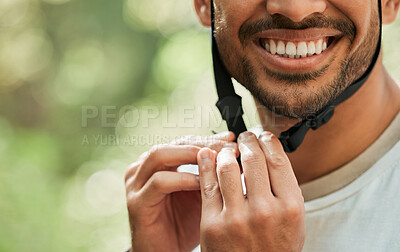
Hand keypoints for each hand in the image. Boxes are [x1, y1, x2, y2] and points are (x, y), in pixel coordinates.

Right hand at [125, 132, 237, 251]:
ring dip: (191, 155)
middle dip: (204, 144)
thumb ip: (212, 174)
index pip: (186, 141)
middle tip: (228, 149)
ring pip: (160, 155)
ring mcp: (136, 183)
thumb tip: (235, 154)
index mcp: (159, 163)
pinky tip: (201, 184)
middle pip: (174, 143)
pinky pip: (159, 182)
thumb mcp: (202, 193)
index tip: (232, 140)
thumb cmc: (185, 223)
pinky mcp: (136, 202)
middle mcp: (143, 168)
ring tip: (216, 161)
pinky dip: (182, 179)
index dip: (209, 139)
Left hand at [197, 131, 304, 251]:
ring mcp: (236, 218)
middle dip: (246, 141)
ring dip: (225, 152)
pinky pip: (207, 184)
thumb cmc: (274, 250)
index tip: (262, 136)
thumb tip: (270, 154)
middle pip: (253, 159)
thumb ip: (285, 190)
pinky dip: (205, 165)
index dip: (267, 141)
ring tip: (226, 151)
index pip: (277, 160)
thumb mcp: (293, 223)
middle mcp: (265, 211)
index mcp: (291, 208)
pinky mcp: (212, 224)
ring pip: (226, 167)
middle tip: (244, 138)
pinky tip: (206, 156)